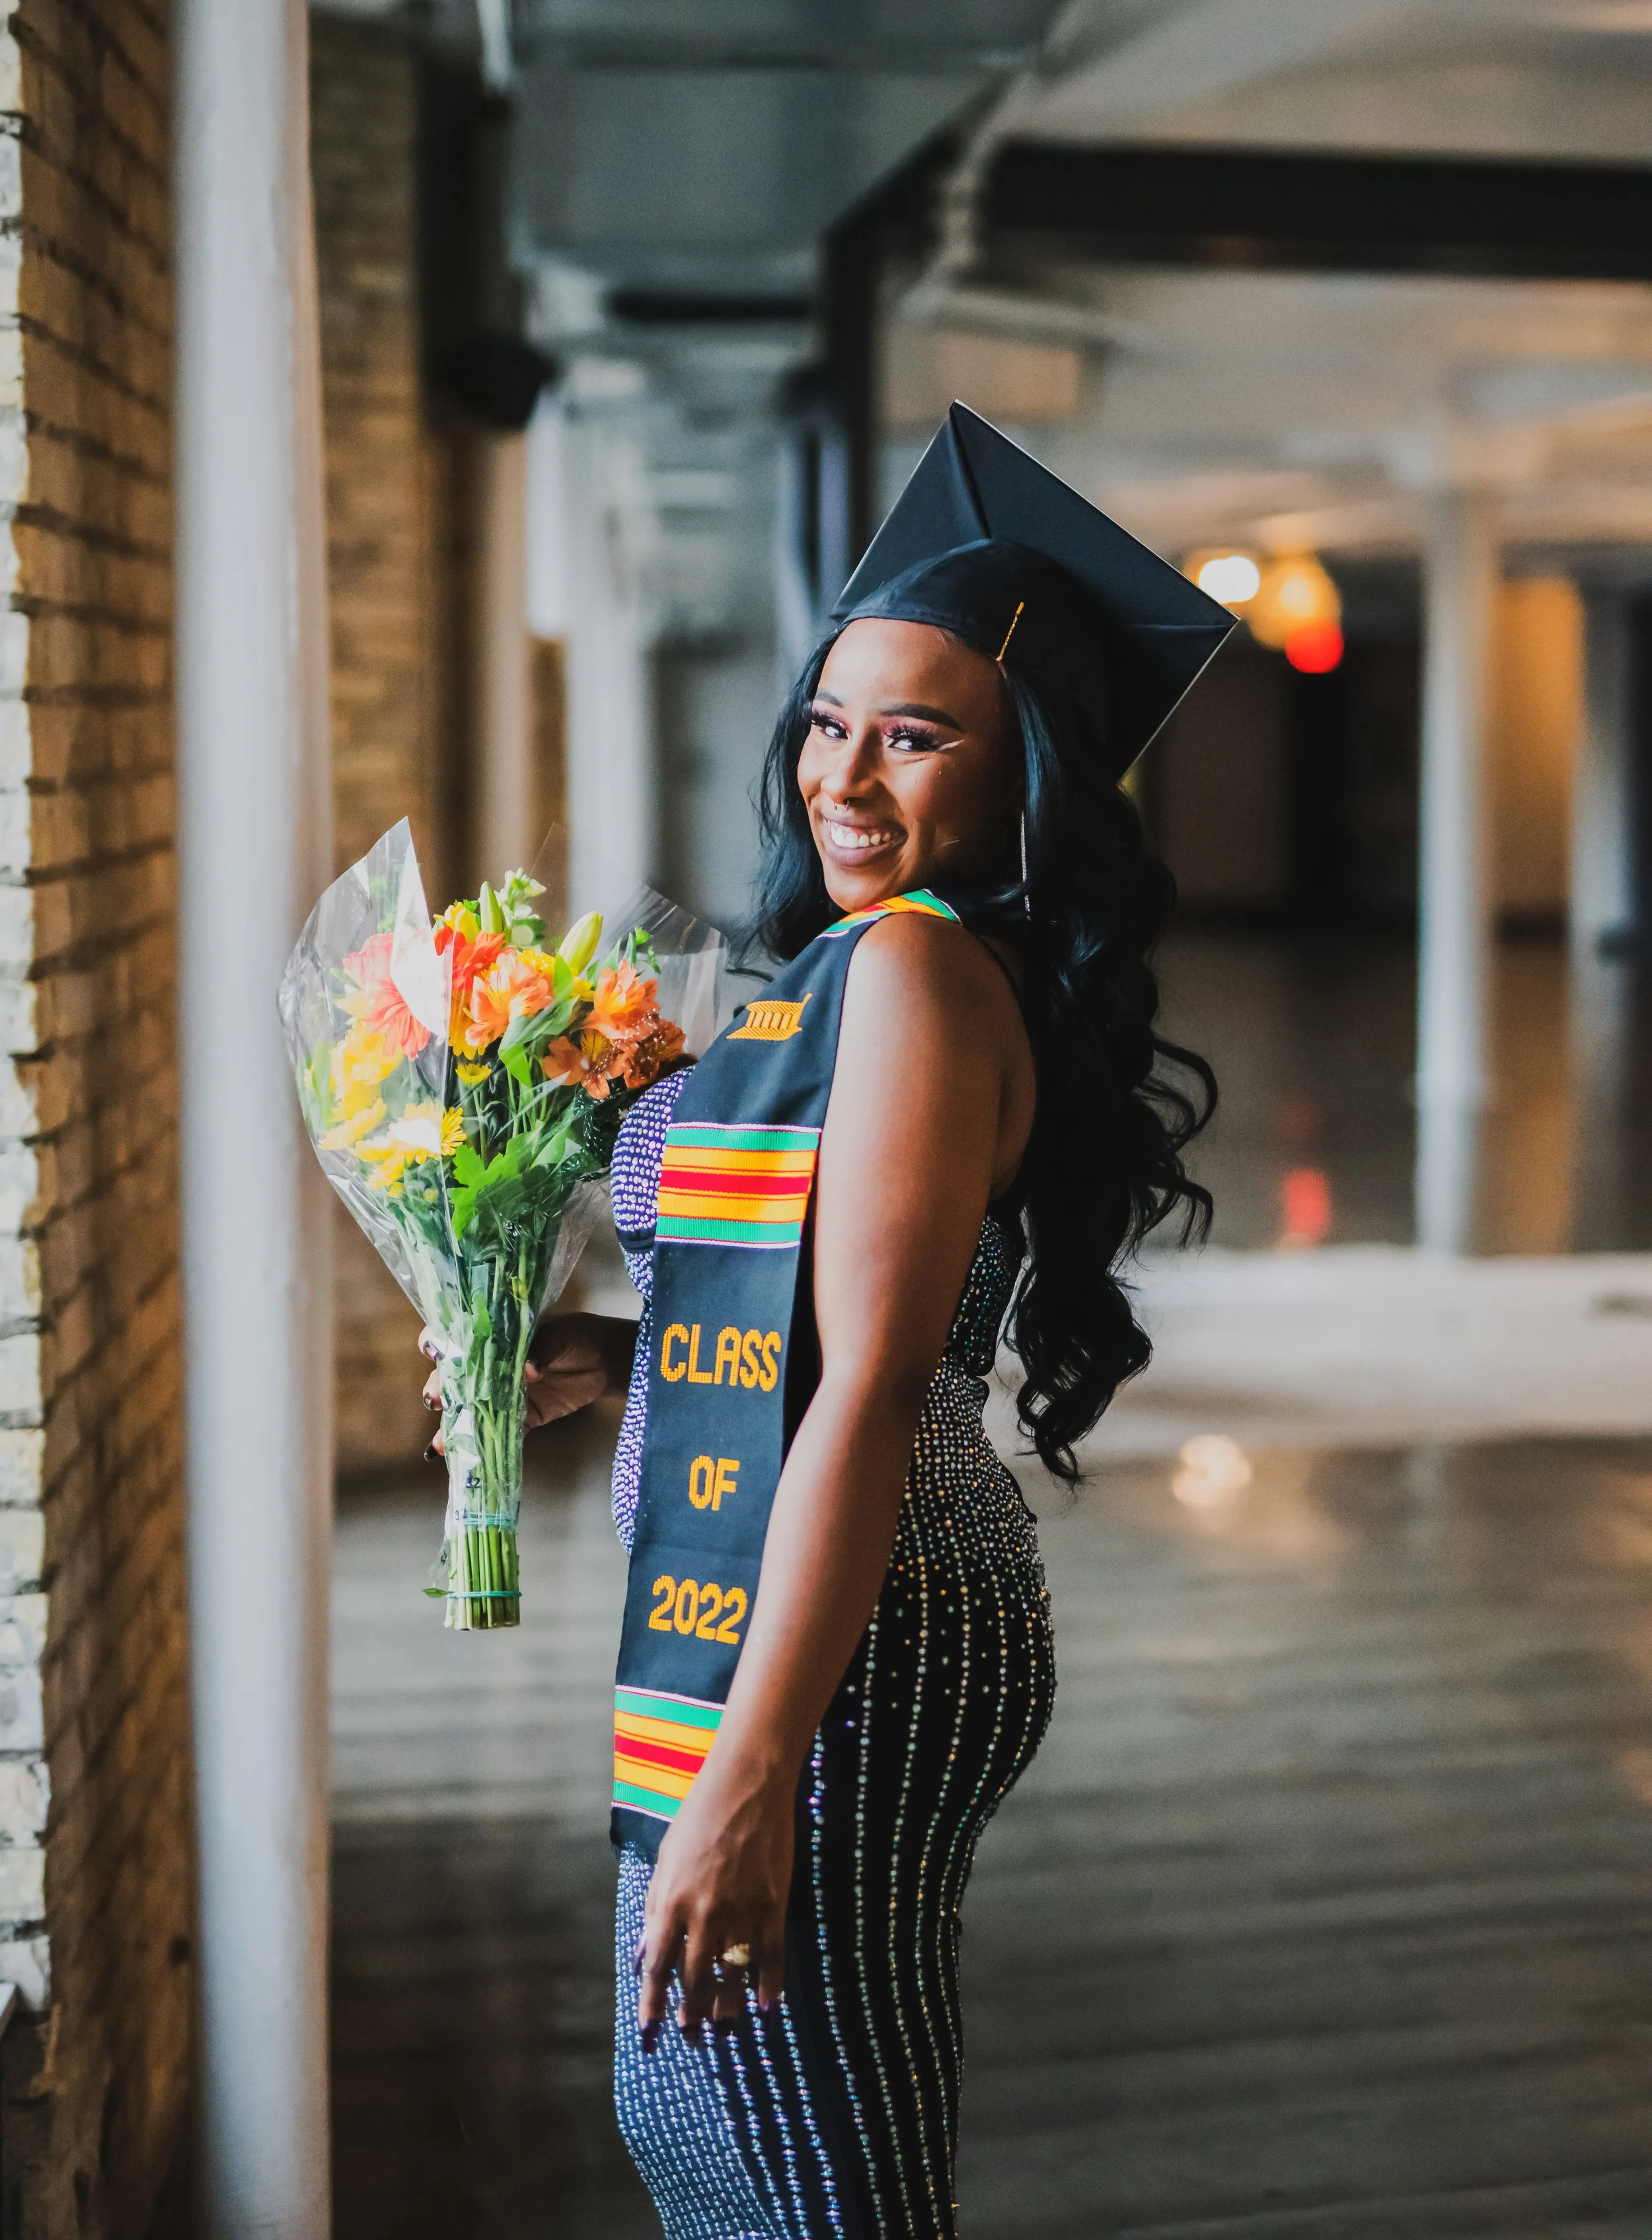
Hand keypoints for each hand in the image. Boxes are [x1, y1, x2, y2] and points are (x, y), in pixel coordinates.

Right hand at [419, 1312, 634, 1455]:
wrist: (605, 1363)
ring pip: (467, 1408)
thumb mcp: (559, 1336)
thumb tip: (528, 1368)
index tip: (434, 1355)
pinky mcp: (519, 1417)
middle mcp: (488, 1365)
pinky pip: (495, 1432)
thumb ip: (541, 1348)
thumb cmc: (576, 1337)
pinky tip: (460, 1457)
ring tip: (441, 1441)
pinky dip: (479, 1445)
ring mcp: (500, 1393)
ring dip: (451, 1424)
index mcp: (492, 1336)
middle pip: (451, 1377)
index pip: (454, 1337)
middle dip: (438, 1388)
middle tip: (436, 1399)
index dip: (437, 1345)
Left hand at [636, 1761, 791, 2046]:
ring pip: (732, 1975)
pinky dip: (770, 1987)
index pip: (657, 1968)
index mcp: (671, 1901)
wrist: (747, 1784)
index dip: (653, 2005)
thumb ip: (655, 1908)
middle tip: (691, 2034)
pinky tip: (767, 2008)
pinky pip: (771, 1958)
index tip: (649, 2034)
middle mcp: (704, 1914)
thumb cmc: (700, 1816)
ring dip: (726, 2007)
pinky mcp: (772, 1905)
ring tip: (723, 2027)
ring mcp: (741, 1911)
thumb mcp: (665, 1859)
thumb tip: (645, 1953)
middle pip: (694, 1980)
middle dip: (690, 2013)